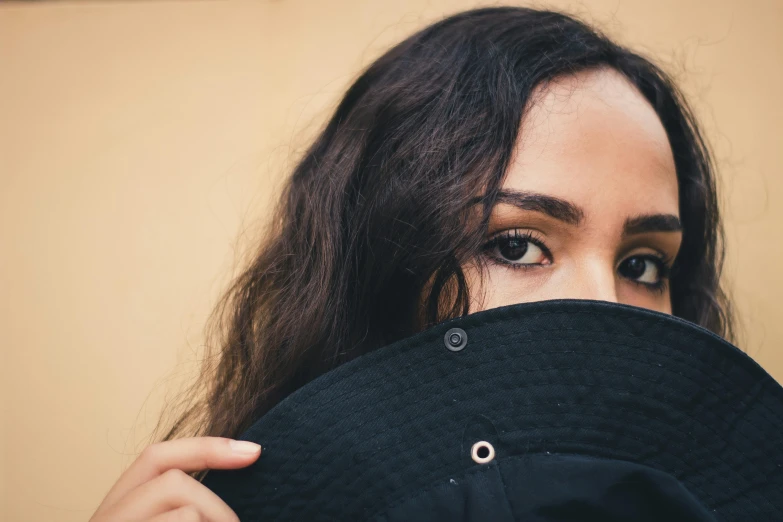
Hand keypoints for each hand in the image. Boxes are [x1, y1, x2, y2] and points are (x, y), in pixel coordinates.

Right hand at [89, 437, 261, 521]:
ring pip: (186, 515)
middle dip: (216, 506)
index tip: (254, 451)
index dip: (206, 448)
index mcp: (114, 509)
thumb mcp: (159, 518)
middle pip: (173, 483)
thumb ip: (181, 503)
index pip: (155, 457)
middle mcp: (106, 518)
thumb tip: (239, 466)